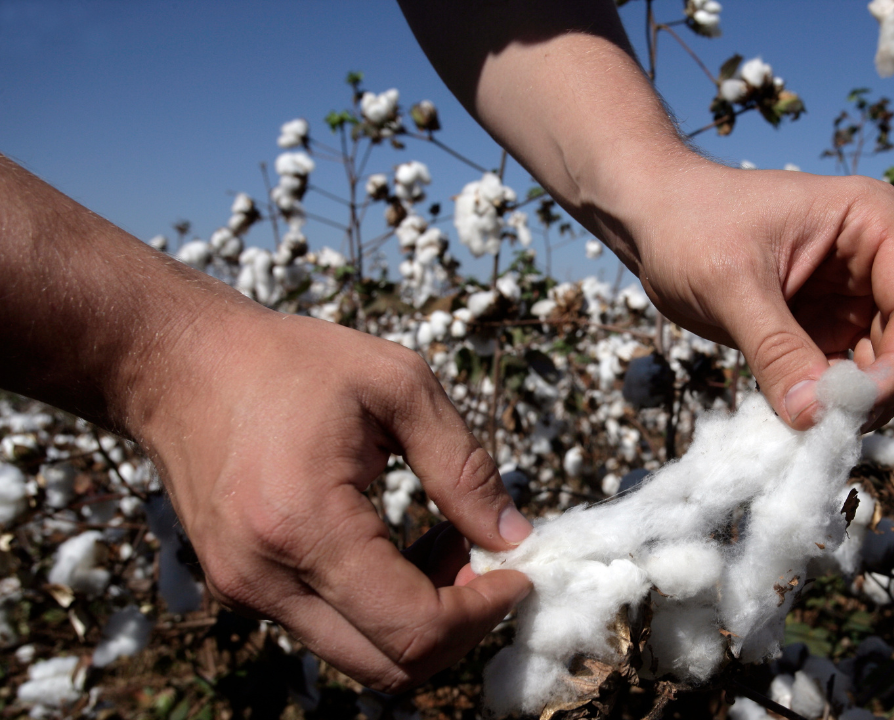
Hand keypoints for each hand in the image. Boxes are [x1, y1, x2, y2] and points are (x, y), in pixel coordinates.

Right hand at [134, 307, 532, 691]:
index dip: (483, 611)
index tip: (518, 570)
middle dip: (458, 626)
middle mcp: (266, 579)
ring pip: (361, 655)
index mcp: (306, 526)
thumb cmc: (288, 361)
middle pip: (390, 665)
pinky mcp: (241, 590)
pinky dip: (381, 606)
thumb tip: (513, 536)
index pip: (414, 627)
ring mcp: (246, 593)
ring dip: (420, 617)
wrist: (176, 363)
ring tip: (442, 538)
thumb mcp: (397, 385)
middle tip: (484, 559)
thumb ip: (463, 466)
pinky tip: (397, 544)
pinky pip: (330, 629)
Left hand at [624, 160, 893, 429]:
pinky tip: (799, 418)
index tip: (857, 409)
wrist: (648, 217)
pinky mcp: (826, 325)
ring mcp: (854, 294)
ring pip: (884, 366)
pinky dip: (828, 402)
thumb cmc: (686, 223)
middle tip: (831, 431)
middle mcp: (876, 257)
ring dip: (854, 402)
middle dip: (880, 390)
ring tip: (812, 429)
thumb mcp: (729, 285)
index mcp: (872, 221)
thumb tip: (815, 418)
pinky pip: (845, 375)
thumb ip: (776, 350)